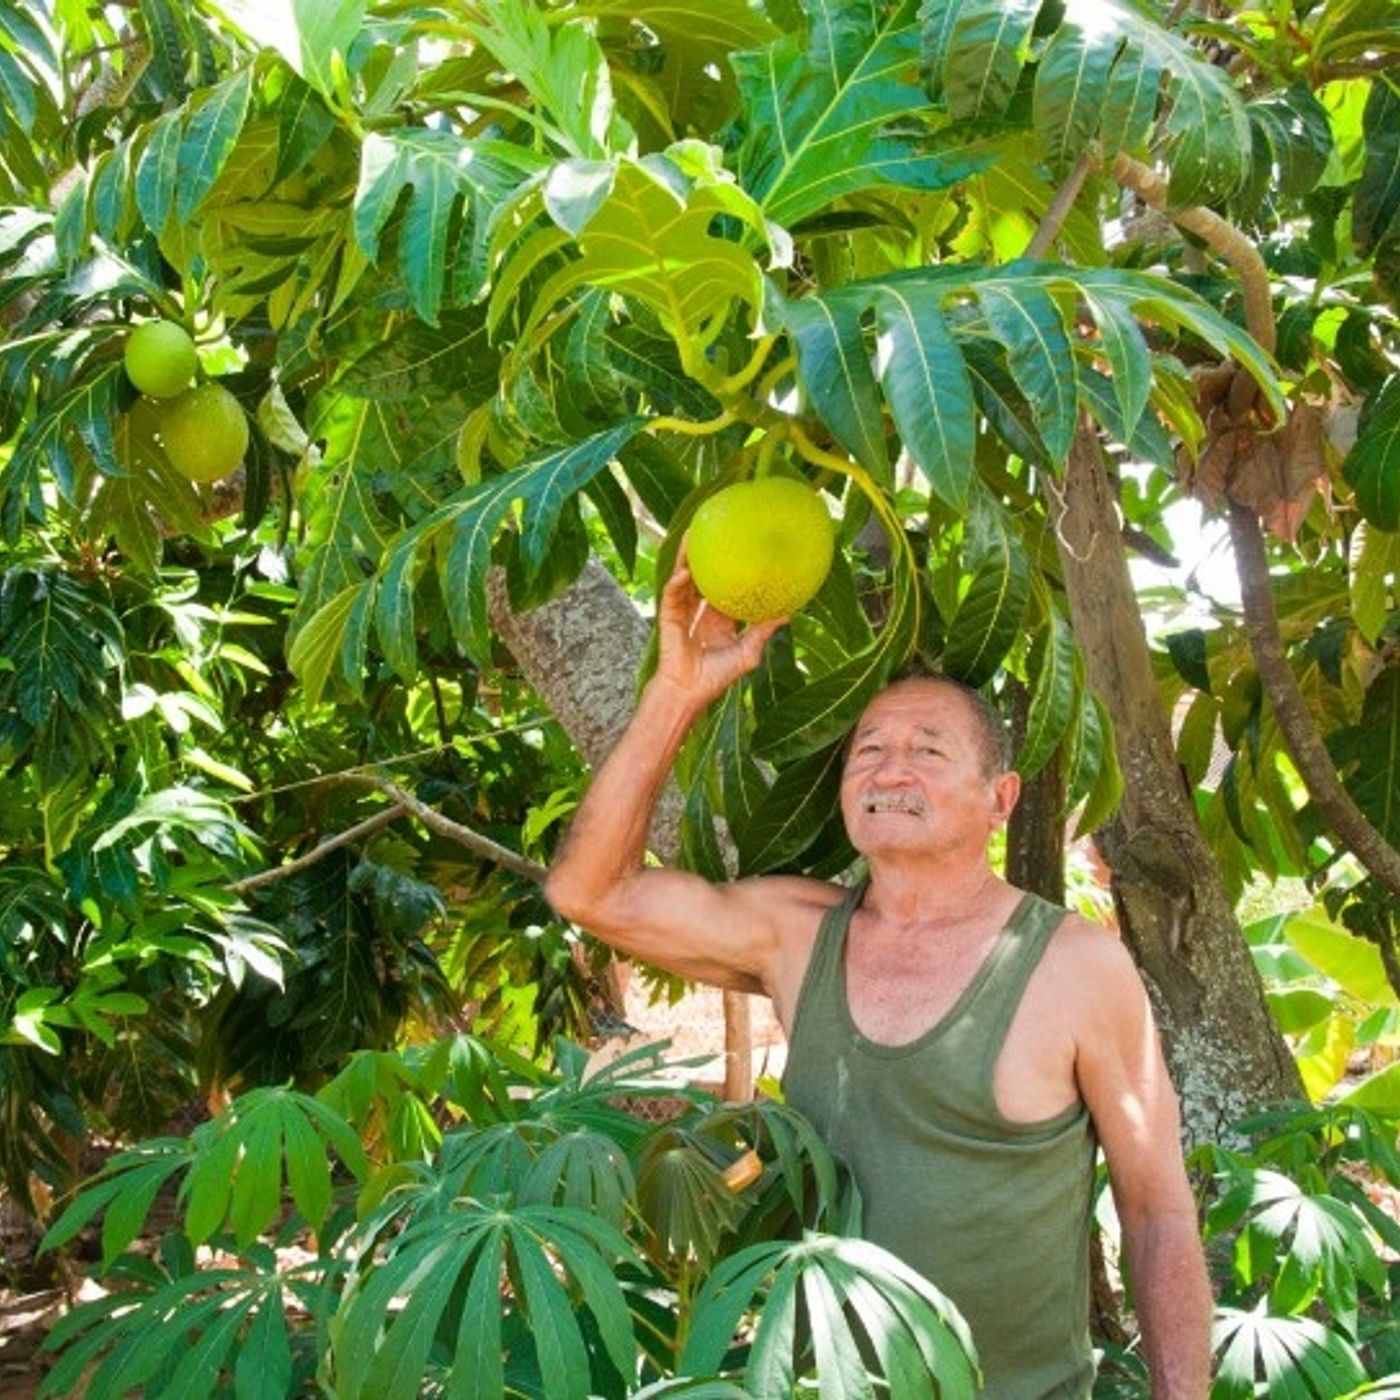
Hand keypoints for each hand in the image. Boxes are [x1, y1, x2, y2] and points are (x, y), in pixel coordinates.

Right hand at [654, 542, 785, 704]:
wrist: (689, 693)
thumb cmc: (717, 677)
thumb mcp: (748, 652)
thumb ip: (764, 630)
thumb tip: (789, 613)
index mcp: (720, 618)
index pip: (726, 586)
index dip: (732, 567)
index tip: (741, 546)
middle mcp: (701, 611)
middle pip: (703, 575)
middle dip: (707, 553)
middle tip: (714, 527)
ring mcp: (684, 612)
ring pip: (684, 578)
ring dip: (686, 557)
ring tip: (692, 534)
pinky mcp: (669, 618)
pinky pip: (673, 596)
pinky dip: (678, 584)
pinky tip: (685, 572)